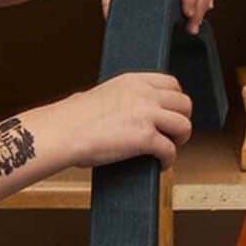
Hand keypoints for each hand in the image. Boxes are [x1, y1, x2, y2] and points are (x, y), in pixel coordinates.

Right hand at [33, 73, 192, 167]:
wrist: (61, 133)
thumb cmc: (70, 119)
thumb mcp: (98, 95)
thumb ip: (115, 98)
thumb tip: (114, 108)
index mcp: (132, 81)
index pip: (172, 84)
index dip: (174, 102)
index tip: (170, 113)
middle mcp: (144, 94)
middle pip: (184, 104)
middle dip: (181, 120)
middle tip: (171, 134)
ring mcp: (147, 115)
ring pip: (184, 125)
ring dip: (179, 140)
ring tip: (168, 148)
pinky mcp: (145, 138)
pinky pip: (170, 150)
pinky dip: (168, 160)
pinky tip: (159, 165)